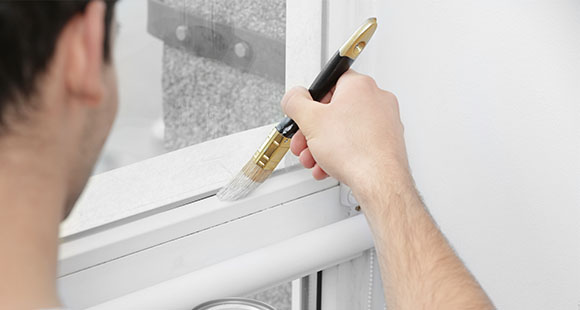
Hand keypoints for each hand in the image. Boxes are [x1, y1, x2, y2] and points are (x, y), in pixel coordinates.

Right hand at [281, 70, 409, 196]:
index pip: (331, 81)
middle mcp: (377, 100)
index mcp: (360, 86)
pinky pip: (358, 143)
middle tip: (304, 142)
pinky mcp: (388, 142)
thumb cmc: (355, 151)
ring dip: (324, 145)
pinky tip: (329, 166)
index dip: (312, 100)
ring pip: (345, 130)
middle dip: (314, 130)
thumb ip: (295, 102)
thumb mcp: (310, 121)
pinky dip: (341, 154)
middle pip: (336, 110)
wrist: (379, 181)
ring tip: (315, 159)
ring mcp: (385, 122)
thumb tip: (293, 97)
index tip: (304, 113)